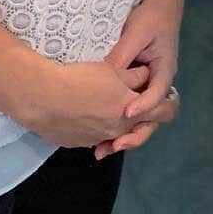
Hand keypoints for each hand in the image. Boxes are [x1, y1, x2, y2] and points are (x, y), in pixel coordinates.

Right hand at [16, 59, 154, 148]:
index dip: (169, 103)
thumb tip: (146, 77)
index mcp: (131, 112)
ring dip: (115, 122)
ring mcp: (96, 139)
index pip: (164, 113)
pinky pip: (93, 136)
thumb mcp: (114, 70)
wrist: (43, 98)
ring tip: (105, 104)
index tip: (167, 96)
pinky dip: (95, 126)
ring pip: (114, 133)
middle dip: (140, 115)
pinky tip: (84, 112)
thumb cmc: (82, 80)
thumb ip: (135, 75)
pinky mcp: (77, 143)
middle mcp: (118, 130)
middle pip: (139, 127)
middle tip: (132, 99)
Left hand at [96, 0, 183, 157]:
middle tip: (115, 143)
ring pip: (141, 119)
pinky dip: (118, 126)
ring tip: (102, 148)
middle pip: (153, 117)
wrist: (160, 7)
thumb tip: (104, 76)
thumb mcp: (136, 33)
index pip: (157, 94)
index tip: (127, 114)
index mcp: (164, 71)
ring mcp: (148, 88)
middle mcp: (158, 84)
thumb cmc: (151, 18)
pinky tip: (97, 135)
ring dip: (125, 135)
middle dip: (135, 133)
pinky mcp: (137, 89)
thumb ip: (122, 56)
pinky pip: (130, 111)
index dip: (143, 106)